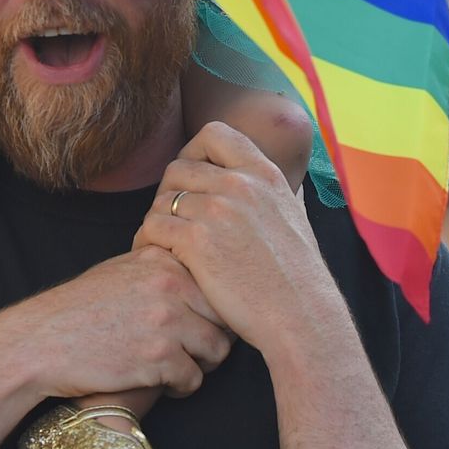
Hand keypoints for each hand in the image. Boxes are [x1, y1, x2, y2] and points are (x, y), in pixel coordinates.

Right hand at [0, 246, 231, 401]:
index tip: (201, 323)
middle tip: (195, 351)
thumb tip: (199, 276)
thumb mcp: (120, 270)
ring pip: (217, 350)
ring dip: (201, 364)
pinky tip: (162, 384)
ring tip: (179, 368)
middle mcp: (169, 285)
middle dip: (213, 337)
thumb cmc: (79, 310)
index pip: (216, 284)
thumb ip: (159, 269)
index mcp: (162, 260)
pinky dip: (181, 387)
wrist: (41, 343)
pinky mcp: (160, 358)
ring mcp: (167, 321)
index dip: (213, 309)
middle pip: (224, 316)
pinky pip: (194, 379)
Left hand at [134, 122, 342, 353]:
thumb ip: (274, 194)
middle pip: (178, 168)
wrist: (301, 315)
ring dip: (156, 220)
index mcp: (264, 174)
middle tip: (170, 219)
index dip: (193, 150)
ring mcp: (217, 210)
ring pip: (161, 199)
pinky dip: (146, 241)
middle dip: (168, 192)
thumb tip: (269, 182)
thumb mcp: (294, 216)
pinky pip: (153, 227)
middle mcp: (240, 184)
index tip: (190, 176)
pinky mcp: (197, 241)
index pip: (214, 133)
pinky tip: (154, 258)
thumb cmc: (299, 276)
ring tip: (158, 242)